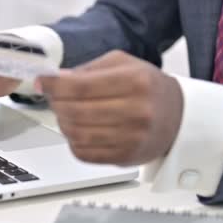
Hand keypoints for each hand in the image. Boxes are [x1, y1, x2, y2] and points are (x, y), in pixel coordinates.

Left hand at [36, 50, 183, 165]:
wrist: (180, 118)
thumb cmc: (148, 87)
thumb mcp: (123, 64)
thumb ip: (87, 69)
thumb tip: (55, 79)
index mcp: (135, 82)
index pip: (80, 86)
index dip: (54, 86)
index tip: (43, 82)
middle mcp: (136, 111)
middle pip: (74, 111)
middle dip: (56, 103)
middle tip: (54, 97)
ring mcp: (131, 137)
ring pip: (76, 134)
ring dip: (62, 122)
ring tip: (66, 112)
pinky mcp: (125, 157)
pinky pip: (83, 153)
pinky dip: (72, 140)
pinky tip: (79, 129)